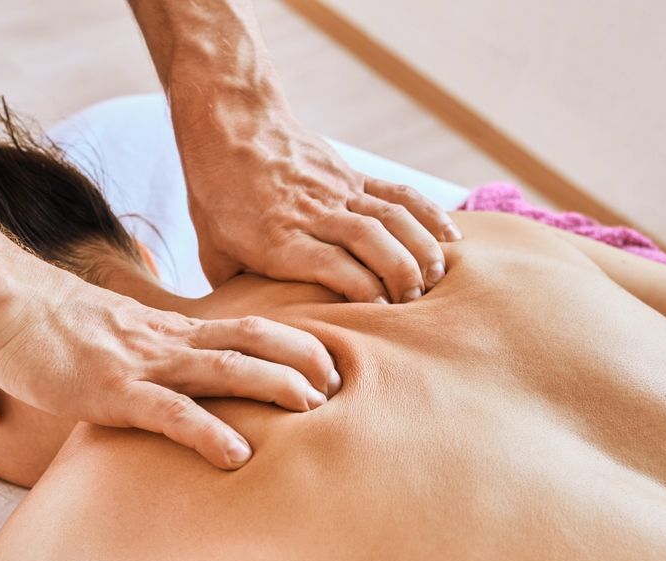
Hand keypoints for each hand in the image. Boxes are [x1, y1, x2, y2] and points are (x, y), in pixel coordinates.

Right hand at [0, 269, 338, 469]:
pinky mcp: (111, 391)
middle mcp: (169, 342)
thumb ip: (159, 354)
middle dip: (303, 361)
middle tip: (339, 389)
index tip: (329, 366)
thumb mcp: (124, 336)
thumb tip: (187, 380)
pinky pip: (169, 412)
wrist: (8, 304)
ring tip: (312, 408)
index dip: (296, 343)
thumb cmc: (64, 326)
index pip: (251, 326)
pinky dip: (208, 432)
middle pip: (254, 340)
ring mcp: (142, 364)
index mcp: (175, 331)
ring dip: (273, 384)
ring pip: (224, 368)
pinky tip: (237, 456)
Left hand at [179, 108, 461, 302]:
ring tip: (435, 279)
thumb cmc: (217, 195)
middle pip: (371, 241)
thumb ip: (236, 290)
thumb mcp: (212, 249)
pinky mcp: (352, 175)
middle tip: (414, 303)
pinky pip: (398, 194)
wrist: (231, 125)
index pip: (332, 265)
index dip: (363, 291)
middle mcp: (313, 213)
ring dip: (420, 248)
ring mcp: (337, 191)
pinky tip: (453, 237)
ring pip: (391, 218)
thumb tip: (254, 330)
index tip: (381, 314)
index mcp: (277, 238)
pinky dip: (429, 214)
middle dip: (400, 275)